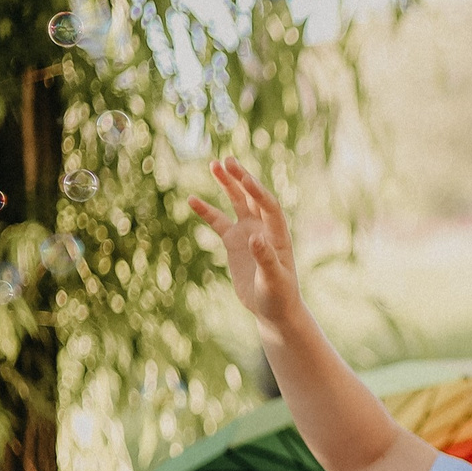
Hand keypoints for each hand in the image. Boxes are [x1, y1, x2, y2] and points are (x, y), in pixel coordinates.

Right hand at [189, 159, 304, 327]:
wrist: (273, 309)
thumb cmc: (279, 296)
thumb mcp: (274, 280)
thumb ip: (266, 258)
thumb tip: (254, 237)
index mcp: (278, 234)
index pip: (268, 206)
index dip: (257, 192)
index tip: (245, 179)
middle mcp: (264, 228)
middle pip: (253, 197)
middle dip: (241, 178)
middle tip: (227, 160)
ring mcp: (249, 232)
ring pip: (237, 202)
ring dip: (227, 184)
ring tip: (214, 164)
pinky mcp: (235, 242)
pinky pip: (218, 222)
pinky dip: (206, 211)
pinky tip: (192, 199)